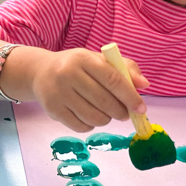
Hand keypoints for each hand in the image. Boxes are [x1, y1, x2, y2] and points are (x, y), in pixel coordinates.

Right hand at [29, 48, 148, 132]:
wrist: (40, 72)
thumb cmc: (77, 66)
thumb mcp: (98, 60)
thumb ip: (124, 69)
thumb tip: (144, 85)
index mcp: (83, 59)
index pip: (112, 79)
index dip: (130, 96)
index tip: (141, 108)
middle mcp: (68, 74)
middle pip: (104, 101)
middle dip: (120, 111)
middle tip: (124, 113)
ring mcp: (58, 93)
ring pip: (94, 117)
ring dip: (106, 119)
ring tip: (106, 113)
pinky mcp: (52, 110)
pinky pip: (81, 126)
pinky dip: (91, 125)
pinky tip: (90, 116)